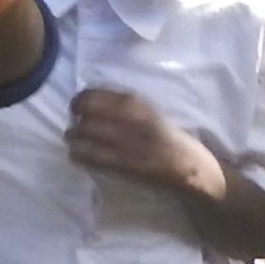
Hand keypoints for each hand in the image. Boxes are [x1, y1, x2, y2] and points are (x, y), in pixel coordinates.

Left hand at [66, 89, 224, 195]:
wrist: (190, 168)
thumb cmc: (172, 140)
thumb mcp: (150, 113)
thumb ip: (125, 107)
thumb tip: (94, 104)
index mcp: (136, 103)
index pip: (92, 95)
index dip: (79, 101)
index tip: (79, 108)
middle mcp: (126, 118)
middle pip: (82, 113)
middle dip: (75, 120)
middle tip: (76, 127)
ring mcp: (122, 141)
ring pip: (80, 134)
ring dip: (74, 138)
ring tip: (76, 141)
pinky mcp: (120, 164)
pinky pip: (86, 156)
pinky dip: (78, 154)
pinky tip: (80, 155)